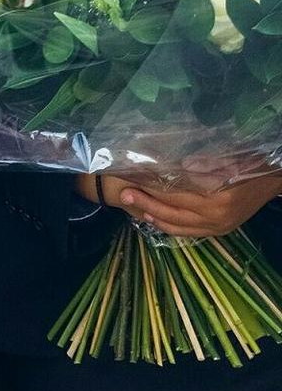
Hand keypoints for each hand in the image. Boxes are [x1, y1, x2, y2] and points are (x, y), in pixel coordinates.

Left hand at [117, 174, 281, 238]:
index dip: (150, 186)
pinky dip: (170, 226)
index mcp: (215, 197)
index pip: (173, 194)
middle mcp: (215, 217)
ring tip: (134, 206)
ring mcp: (218, 227)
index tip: (132, 177)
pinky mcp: (220, 231)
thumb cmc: (248, 164)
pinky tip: (155, 218)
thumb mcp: (227, 158)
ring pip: (178, 226)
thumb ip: (202, 164)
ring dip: (154, 217)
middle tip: (124, 193)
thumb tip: (173, 166)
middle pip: (171, 212)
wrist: (274, 180)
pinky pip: (189, 232)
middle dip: (145, 203)